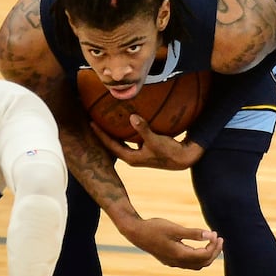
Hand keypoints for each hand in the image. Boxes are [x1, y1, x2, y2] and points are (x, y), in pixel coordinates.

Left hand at [90, 114, 204, 169]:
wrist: (184, 158)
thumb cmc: (170, 151)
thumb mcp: (156, 141)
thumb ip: (143, 129)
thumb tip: (132, 117)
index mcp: (131, 158)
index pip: (110, 146)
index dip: (100, 135)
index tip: (91, 123)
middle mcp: (132, 157)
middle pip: (112, 145)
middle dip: (103, 135)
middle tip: (93, 121)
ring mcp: (138, 155)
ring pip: (120, 143)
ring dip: (113, 134)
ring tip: (104, 121)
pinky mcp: (144, 150)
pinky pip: (130, 140)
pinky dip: (125, 132)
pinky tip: (124, 122)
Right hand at [118, 216, 222, 269]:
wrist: (135, 232)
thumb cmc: (154, 228)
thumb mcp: (175, 228)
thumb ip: (193, 233)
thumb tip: (211, 235)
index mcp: (180, 255)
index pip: (204, 255)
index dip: (213, 246)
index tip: (216, 234)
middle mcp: (177, 262)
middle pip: (203, 263)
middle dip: (213, 252)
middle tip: (219, 239)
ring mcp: (172, 263)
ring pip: (196, 265)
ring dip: (206, 256)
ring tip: (212, 243)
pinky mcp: (169, 260)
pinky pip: (188, 263)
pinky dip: (197, 257)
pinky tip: (197, 247)